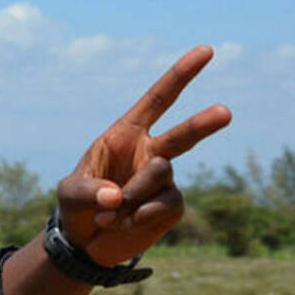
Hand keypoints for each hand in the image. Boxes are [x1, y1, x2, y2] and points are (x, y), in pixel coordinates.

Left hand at [56, 46, 231, 266]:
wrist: (86, 242)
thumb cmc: (76, 207)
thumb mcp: (69, 195)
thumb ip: (87, 191)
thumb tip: (117, 196)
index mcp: (125, 135)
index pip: (157, 100)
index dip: (181, 75)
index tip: (207, 51)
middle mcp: (150, 152)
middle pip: (183, 135)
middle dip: (203, 124)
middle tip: (225, 113)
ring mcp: (164, 179)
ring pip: (160, 175)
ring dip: (134, 193)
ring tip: (110, 213)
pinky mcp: (171, 205)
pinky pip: (165, 204)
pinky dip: (143, 214)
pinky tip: (126, 222)